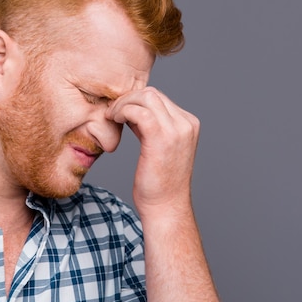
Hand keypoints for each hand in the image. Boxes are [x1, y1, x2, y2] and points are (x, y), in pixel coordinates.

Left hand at [105, 87, 199, 216]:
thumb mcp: (159, 148)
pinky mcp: (161, 138)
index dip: (136, 101)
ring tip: (112, 117)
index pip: (159, 98)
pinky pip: (138, 111)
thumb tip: (132, 109)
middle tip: (113, 114)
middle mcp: (186, 124)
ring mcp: (177, 130)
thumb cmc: (159, 183)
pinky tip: (114, 121)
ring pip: (146, 97)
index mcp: (188, 124)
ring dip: (124, 104)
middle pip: (152, 94)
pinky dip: (123, 111)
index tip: (121, 114)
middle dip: (128, 99)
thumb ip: (151, 126)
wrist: (166, 208)